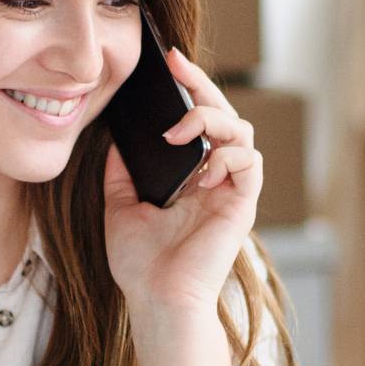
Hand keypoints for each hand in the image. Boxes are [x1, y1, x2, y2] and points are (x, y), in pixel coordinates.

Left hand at [101, 46, 261, 315]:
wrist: (156, 301)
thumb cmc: (141, 264)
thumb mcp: (120, 206)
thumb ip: (122, 172)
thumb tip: (115, 136)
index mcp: (191, 176)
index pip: (198, 121)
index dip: (189, 89)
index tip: (167, 64)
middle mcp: (215, 178)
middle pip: (224, 115)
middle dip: (202, 85)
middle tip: (177, 65)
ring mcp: (231, 190)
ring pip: (241, 131)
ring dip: (211, 119)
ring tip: (179, 130)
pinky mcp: (242, 205)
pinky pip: (249, 162)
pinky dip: (227, 155)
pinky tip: (201, 169)